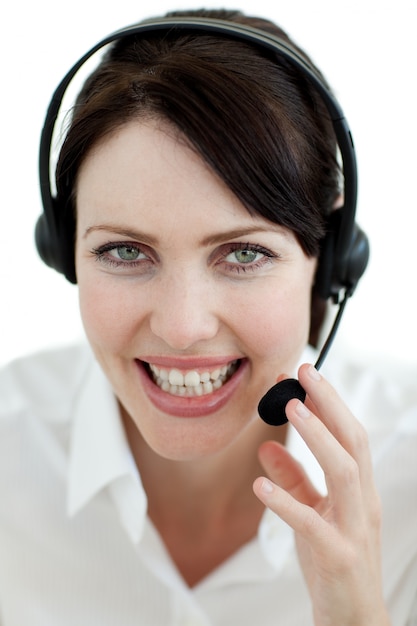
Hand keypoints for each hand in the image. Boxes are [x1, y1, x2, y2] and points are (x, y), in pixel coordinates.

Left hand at [253, 363, 390, 625]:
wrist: (353, 620)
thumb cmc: (334, 562)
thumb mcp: (312, 513)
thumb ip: (293, 479)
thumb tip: (267, 446)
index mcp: (359, 490)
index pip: (350, 435)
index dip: (329, 403)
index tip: (304, 374)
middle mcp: (363, 503)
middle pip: (353, 442)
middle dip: (330, 404)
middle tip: (303, 373)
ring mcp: (354, 529)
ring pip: (344, 472)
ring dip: (318, 437)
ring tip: (292, 408)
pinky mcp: (338, 556)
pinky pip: (313, 523)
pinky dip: (287, 501)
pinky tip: (260, 486)